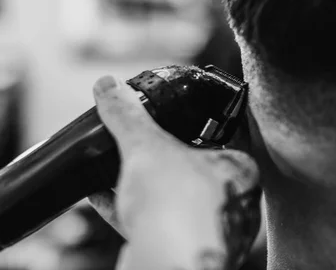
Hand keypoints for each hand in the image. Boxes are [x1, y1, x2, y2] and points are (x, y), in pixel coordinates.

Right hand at [88, 75, 259, 269]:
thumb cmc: (178, 210)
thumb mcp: (147, 147)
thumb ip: (127, 116)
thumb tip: (108, 86)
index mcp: (238, 171)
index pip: (220, 135)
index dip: (192, 120)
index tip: (171, 112)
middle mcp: (228, 201)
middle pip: (187, 167)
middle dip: (154, 154)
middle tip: (132, 139)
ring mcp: (203, 229)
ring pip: (166, 198)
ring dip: (133, 182)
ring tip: (107, 163)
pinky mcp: (176, 250)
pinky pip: (148, 223)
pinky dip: (122, 208)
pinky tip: (97, 195)